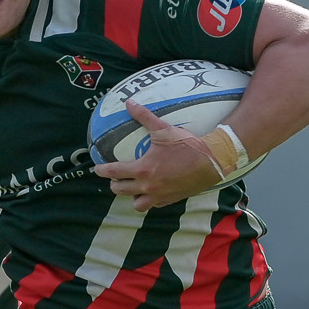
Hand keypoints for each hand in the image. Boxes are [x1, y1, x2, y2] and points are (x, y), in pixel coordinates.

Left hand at [91, 102, 226, 211]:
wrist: (211, 162)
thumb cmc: (186, 145)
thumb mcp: (163, 129)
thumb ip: (144, 116)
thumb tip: (129, 103)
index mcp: (142, 169)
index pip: (114, 172)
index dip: (102, 170)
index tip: (97, 169)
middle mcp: (147, 186)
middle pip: (120, 190)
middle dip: (114, 184)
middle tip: (115, 177)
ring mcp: (159, 196)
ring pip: (136, 204)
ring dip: (131, 196)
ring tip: (133, 188)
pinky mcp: (170, 200)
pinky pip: (153, 205)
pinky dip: (149, 200)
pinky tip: (151, 191)